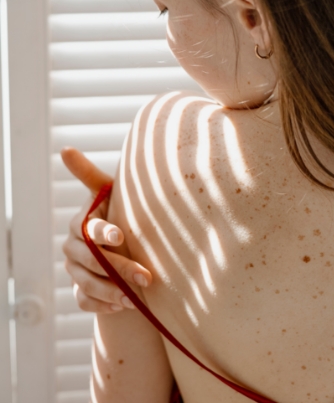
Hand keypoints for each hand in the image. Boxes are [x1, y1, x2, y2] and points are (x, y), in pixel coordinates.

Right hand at [61, 147, 151, 312]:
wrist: (122, 244)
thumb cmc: (118, 211)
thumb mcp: (110, 193)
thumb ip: (89, 175)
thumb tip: (64, 149)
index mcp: (81, 223)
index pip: (90, 229)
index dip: (103, 232)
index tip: (120, 235)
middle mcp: (73, 247)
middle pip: (93, 261)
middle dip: (120, 268)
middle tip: (147, 276)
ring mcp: (75, 270)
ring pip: (88, 285)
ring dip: (113, 293)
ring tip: (136, 299)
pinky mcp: (80, 290)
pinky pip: (86, 302)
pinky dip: (103, 306)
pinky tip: (123, 306)